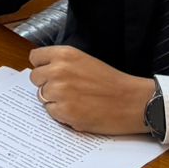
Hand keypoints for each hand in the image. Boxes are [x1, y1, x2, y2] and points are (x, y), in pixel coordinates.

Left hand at [29, 46, 156, 135]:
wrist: (133, 102)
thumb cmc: (112, 82)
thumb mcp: (85, 61)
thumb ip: (62, 63)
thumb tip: (42, 70)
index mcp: (64, 54)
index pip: (35, 58)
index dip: (42, 66)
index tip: (49, 72)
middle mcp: (58, 70)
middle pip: (35, 78)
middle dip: (46, 84)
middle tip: (67, 89)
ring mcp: (60, 92)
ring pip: (42, 96)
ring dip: (54, 100)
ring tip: (76, 100)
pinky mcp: (64, 111)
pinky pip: (51, 112)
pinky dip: (62, 113)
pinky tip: (79, 110)